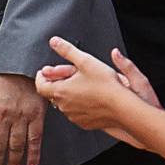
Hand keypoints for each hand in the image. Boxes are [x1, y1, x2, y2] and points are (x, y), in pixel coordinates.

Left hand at [36, 37, 162, 145]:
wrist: (124, 108)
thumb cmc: (106, 85)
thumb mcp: (86, 61)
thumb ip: (68, 50)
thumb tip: (54, 41)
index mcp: (60, 91)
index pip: (40, 85)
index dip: (41, 77)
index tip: (45, 72)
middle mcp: (63, 106)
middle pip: (52, 94)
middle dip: (57, 83)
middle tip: (66, 76)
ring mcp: (73, 116)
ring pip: (64, 104)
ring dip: (68, 95)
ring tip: (81, 86)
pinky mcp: (84, 123)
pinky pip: (76, 114)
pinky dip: (78, 105)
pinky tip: (89, 98)